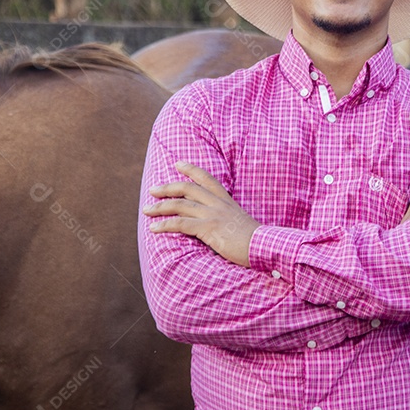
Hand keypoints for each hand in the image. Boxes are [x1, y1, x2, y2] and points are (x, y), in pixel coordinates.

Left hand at [144, 161, 258, 267]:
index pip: (206, 178)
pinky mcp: (208, 228)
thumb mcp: (240, 222)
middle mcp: (218, 203)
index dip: (191, 169)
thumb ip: (227, 218)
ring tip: (146, 210)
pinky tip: (154, 228)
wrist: (263, 246)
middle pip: (187, 188)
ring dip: (160, 207)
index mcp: (226, 200)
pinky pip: (180, 224)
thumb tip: (216, 223)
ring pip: (180, 205)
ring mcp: (212, 214)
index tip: (177, 163)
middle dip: (167, 188)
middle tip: (153, 190)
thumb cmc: (254, 240)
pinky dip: (164, 225)